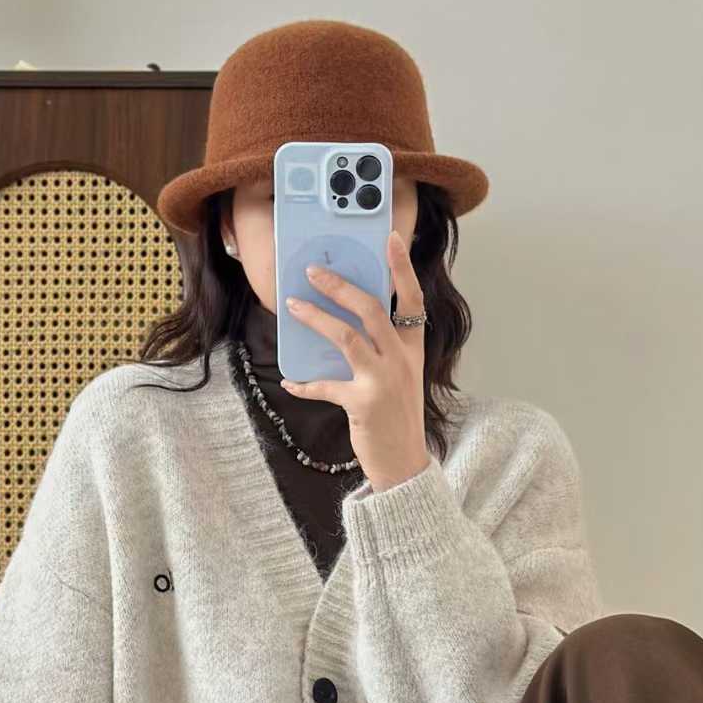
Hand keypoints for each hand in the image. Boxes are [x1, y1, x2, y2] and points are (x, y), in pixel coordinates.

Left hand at [280, 228, 430, 492]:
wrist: (404, 463)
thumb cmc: (397, 418)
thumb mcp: (400, 378)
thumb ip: (381, 350)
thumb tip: (342, 326)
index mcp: (412, 349)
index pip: (412, 299)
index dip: (402, 267)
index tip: (391, 239)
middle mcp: (401, 359)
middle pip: (371, 309)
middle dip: (340, 286)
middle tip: (314, 272)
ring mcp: (383, 380)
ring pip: (346, 337)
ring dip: (316, 318)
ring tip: (293, 306)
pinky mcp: (362, 403)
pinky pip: (325, 385)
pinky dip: (305, 384)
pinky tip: (290, 382)